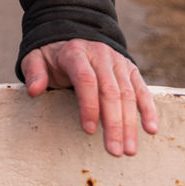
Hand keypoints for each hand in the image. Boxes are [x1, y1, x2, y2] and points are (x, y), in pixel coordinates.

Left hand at [20, 38, 157, 156]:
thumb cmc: (53, 55)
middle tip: (114, 151)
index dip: (88, 105)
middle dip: (113, 123)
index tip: (88, 131)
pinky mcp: (130, 68)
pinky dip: (148, 108)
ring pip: (128, 93)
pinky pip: (141, 89)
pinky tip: (150, 129)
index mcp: (76, 53)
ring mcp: (117, 61)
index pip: (85, 79)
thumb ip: (34, 72)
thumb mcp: (36, 57)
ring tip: (129, 150)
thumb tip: (34, 90)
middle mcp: (100, 55)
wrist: (74, 34)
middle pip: (110, 90)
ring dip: (130, 123)